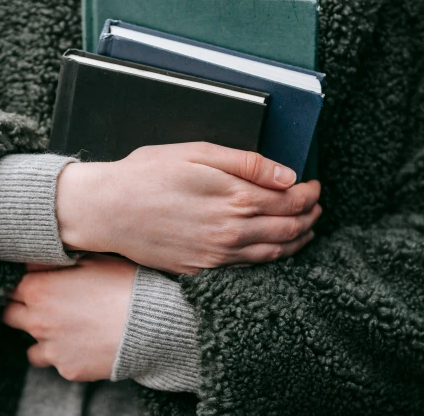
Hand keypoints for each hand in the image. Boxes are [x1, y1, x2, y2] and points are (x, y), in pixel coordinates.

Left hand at [2, 255, 135, 381]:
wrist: (148, 324)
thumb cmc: (122, 284)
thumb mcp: (90, 259)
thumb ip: (55, 260)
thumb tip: (35, 259)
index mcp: (38, 289)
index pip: (10, 286)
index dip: (22, 283)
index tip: (33, 282)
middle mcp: (37, 321)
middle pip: (10, 315)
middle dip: (21, 309)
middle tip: (44, 304)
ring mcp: (51, 349)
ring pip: (31, 346)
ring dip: (41, 337)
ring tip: (66, 329)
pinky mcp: (68, 369)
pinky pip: (58, 363)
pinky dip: (67, 355)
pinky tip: (86, 344)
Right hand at [56, 142, 321, 273]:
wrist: (107, 210)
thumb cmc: (146, 175)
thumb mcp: (197, 153)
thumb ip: (246, 163)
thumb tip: (287, 174)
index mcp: (234, 198)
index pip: (290, 200)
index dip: (309, 193)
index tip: (314, 186)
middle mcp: (231, 232)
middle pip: (288, 229)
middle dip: (309, 217)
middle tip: (316, 207)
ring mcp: (217, 255)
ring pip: (273, 253)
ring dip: (296, 240)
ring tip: (305, 229)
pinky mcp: (202, 270)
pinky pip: (248, 269)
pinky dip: (271, 259)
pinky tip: (273, 250)